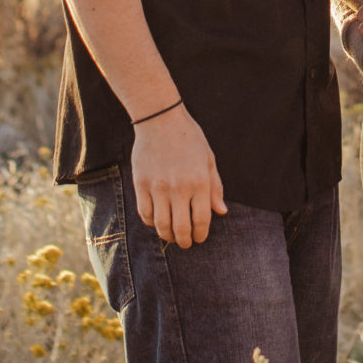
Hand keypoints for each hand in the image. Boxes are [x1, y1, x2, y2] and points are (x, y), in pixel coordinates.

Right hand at [130, 105, 225, 247]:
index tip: (199, 238)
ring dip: (167, 236)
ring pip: (161, 225)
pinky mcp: (141, 184)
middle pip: (180, 228)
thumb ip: (215, 187)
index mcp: (199, 182)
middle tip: (186, 243)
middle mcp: (179, 187)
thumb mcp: (209, 159)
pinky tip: (157, 221)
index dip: (201, 235)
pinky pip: (145, 213)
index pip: (201, 220)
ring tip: (171, 236)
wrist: (160, 119)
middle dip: (185, 241)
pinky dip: (151, 223)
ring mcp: (158, 187)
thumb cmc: (189, 138)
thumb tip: (221, 212)